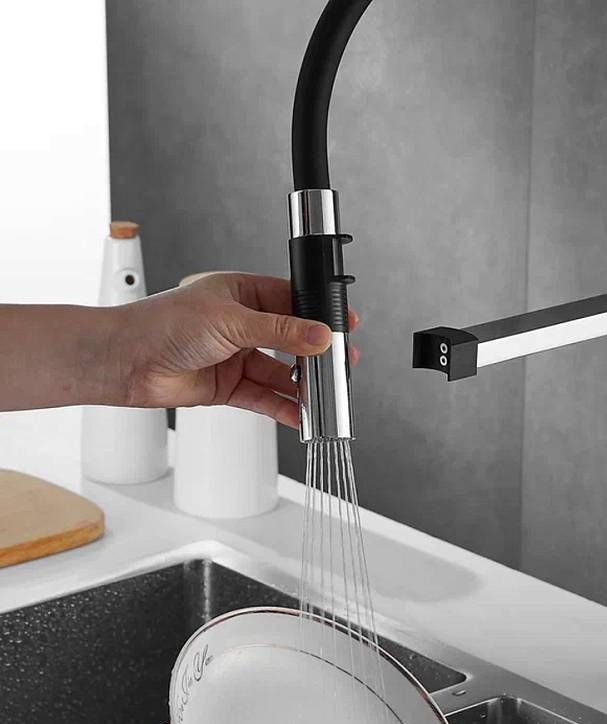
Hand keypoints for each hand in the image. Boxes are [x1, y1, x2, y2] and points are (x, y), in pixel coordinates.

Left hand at [118, 272, 358, 427]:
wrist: (128, 361)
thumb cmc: (164, 324)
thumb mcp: (231, 320)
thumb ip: (280, 331)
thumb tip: (319, 336)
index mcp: (241, 293)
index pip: (291, 301)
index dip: (318, 315)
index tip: (345, 326)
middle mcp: (240, 324)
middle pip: (290, 340)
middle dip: (315, 356)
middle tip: (342, 366)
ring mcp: (234, 357)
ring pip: (278, 373)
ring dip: (301, 387)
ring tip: (325, 397)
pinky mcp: (226, 387)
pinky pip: (262, 398)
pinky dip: (282, 407)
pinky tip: (300, 415)